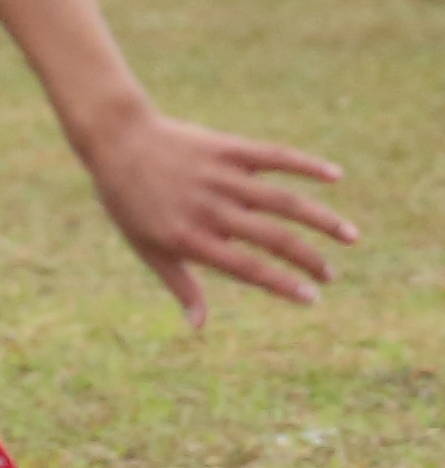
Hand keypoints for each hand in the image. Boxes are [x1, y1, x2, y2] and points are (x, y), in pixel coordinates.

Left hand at [76, 107, 353, 326]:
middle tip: (331, 275)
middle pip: (273, 238)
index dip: (282, 284)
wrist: (117, 140)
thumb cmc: (129, 201)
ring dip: (322, 219)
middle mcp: (210, 209)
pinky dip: (307, 165)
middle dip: (308, 259)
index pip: (246, 268)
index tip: (311, 297)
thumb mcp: (146, 247)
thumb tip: (199, 326)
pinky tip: (336, 176)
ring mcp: (222, 177)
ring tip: (350, 236)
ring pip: (284, 201)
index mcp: (190, 237)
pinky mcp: (229, 148)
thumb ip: (180, 284)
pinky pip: (276, 157)